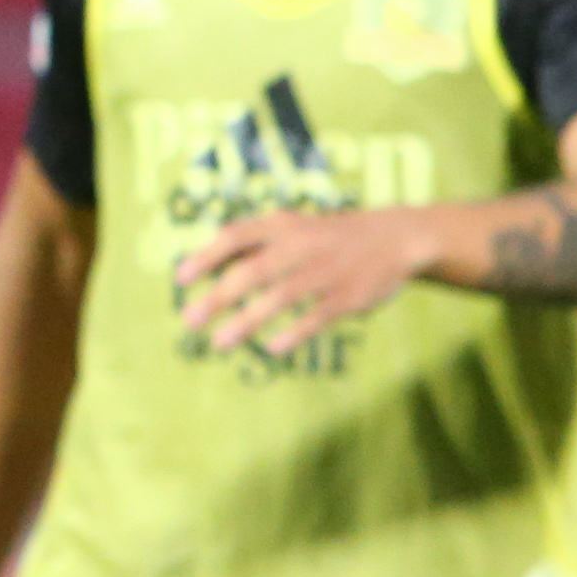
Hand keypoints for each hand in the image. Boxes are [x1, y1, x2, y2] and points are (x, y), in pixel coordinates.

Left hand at [172, 207, 435, 357]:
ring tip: (219, 342)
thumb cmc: (327, 237)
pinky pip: (317, 316)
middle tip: (189, 320)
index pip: (235, 235)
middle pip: (252, 271)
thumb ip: (252, 241)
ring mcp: (326, 271)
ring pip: (280, 296)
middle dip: (218, 297)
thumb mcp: (292, 227)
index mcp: (283, 227)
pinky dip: (294, 332)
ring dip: (247, 320)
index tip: (180, 279)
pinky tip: (272, 349)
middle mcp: (301, 246)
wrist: (396, 237)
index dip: (206, 256)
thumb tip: (203, 259)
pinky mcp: (349, 296)